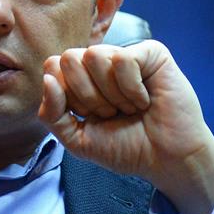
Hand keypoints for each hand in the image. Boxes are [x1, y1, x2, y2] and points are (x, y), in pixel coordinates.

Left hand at [38, 40, 213, 213]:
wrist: (165, 160)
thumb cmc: (125, 148)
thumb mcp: (77, 139)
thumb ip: (52, 114)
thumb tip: (48, 80)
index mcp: (81, 78)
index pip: (53, 67)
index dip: (68, 97)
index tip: (91, 117)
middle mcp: (101, 63)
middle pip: (70, 58)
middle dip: (87, 96)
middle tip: (111, 113)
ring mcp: (125, 55)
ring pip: (94, 55)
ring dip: (111, 93)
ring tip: (129, 108)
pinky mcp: (151, 53)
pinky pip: (123, 60)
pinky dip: (131, 89)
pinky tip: (145, 100)